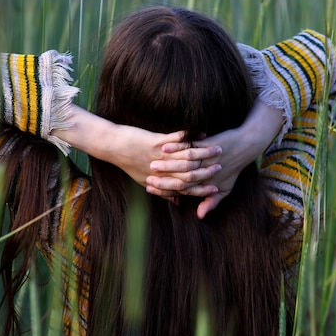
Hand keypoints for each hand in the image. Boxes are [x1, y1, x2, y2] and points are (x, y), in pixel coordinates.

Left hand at [54, 105, 222, 194]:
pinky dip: (190, 137)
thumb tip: (176, 202)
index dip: (201, 188)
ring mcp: (159, 157)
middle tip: (223, 168)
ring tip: (218, 148)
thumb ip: (163, 191)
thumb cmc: (129, 163)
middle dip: (208, 171)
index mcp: (160, 180)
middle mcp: (161, 171)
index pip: (185, 187)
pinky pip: (176, 140)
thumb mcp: (144, 180)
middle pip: (189, 174)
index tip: (216, 187)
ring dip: (203, 153)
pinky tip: (202, 133)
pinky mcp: (156, 142)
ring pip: (186, 157)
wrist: (112, 146)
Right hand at [146, 100, 284, 218]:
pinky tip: (164, 147)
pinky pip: (189, 146)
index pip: (183, 190)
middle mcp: (206, 173)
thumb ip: (211, 202)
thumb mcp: (225, 188)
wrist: (246, 146)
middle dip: (162, 179)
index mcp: (207, 184)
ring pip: (183, 163)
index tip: (149, 189)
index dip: (166, 191)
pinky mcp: (208, 144)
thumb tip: (199, 216)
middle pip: (180, 178)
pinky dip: (176, 146)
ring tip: (152, 162)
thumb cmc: (233, 169)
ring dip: (166, 163)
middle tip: (146, 177)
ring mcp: (207, 158)